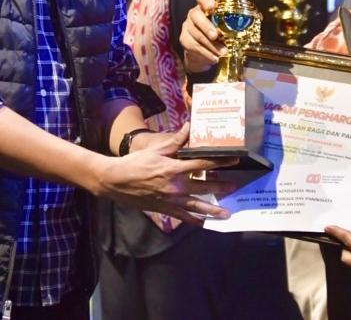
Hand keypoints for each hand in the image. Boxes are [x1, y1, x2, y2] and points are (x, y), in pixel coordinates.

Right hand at [91, 123, 234, 224]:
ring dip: (213, 210)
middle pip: (204, 186)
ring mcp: (171, 200)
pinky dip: (194, 221)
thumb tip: (189, 126)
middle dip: (221, 186)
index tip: (234, 160)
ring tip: (226, 214)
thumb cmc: (136, 163)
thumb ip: (175, 141)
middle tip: (235, 186)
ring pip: (197, 206)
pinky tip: (204, 224)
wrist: (116, 181)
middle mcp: (175, 186)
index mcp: (174, 169)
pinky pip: (183, 217)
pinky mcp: (165, 209)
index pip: (202, 163)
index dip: (220, 161)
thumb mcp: (156, 149)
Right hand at [179, 0, 223, 72]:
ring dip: (211, 45)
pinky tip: (215, 58)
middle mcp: (194, 13)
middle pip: (196, 16)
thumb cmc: (218, 34)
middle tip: (216, 36)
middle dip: (206, 26)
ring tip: (223, 52)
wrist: (202, 51)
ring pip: (196, 34)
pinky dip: (206, 53)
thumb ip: (230, 24)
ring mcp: (187, 26)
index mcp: (205, 6)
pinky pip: (194, 46)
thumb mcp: (225, 26)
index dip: (205, 0)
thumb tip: (244, 28)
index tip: (212, 6)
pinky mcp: (184, 39)